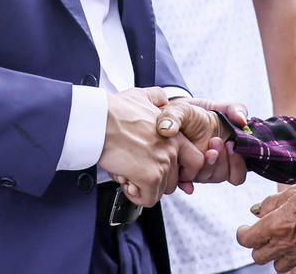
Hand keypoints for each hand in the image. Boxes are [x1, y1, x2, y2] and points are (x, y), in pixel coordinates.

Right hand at [98, 87, 189, 207]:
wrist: (99, 119)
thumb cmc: (114, 110)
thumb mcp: (142, 96)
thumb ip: (157, 99)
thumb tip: (160, 100)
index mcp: (175, 134)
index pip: (196, 161)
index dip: (180, 170)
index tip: (166, 170)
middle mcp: (172, 149)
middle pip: (175, 180)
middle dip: (156, 180)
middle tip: (138, 171)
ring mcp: (163, 163)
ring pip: (161, 190)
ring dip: (144, 187)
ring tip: (128, 172)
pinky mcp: (150, 176)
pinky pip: (149, 199)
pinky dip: (136, 196)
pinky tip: (126, 180)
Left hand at [155, 98, 247, 185]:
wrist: (175, 113)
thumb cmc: (202, 112)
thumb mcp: (219, 107)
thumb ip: (235, 109)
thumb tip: (242, 120)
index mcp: (227, 157)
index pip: (237, 174)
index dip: (237, 165)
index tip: (231, 144)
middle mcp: (213, 166)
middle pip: (221, 175)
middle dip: (220, 160)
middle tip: (216, 140)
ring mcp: (197, 169)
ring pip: (205, 178)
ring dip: (205, 165)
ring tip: (204, 145)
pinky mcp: (180, 170)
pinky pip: (184, 182)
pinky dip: (185, 183)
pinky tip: (185, 177)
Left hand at [236, 179, 295, 272]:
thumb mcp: (292, 190)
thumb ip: (271, 203)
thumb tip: (257, 211)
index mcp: (275, 224)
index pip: (247, 239)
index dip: (242, 233)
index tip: (245, 228)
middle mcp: (284, 243)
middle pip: (258, 257)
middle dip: (257, 246)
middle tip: (263, 234)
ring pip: (275, 266)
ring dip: (274, 255)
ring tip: (279, 241)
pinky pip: (295, 265)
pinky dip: (291, 258)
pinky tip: (295, 244)